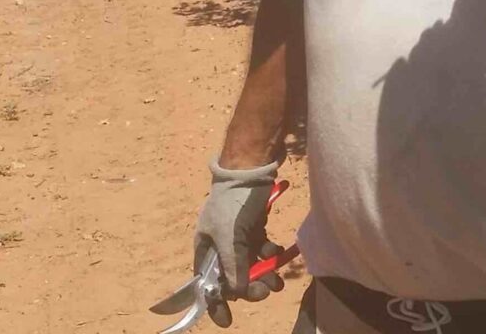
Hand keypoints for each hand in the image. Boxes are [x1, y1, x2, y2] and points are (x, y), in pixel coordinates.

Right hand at [193, 159, 284, 327]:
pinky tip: (279, 254)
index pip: (207, 283)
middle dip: (248, 287)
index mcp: (205, 247)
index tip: (228, 321)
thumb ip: (233, 264)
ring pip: (249, 263)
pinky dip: (269, 254)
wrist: (252, 166)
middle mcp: (219, 243)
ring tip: (278, 282)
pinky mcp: (253, 226)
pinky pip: (260, 248)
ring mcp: (237, 234)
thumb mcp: (231, 235)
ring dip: (263, 274)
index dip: (215, 302)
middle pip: (232, 276)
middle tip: (266, 292)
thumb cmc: (235, 201)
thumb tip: (237, 292)